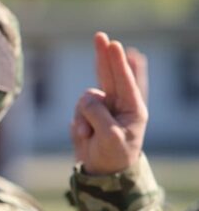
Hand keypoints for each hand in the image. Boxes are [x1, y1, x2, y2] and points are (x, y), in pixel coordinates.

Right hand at [71, 32, 147, 175]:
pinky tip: (84, 138)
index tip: (113, 44)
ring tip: (89, 136)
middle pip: (109, 75)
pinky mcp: (88, 116)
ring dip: (83, 117)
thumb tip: (86, 97)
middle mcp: (118, 104)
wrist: (102, 174)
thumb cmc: (114, 156)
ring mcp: (103, 109)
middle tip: (100, 36)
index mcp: (133, 108)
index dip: (117, 62)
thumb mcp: (109, 136)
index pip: (123, 81)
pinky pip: (76, 111)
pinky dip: (77, 124)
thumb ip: (98, 113)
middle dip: (103, 56)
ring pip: (85, 98)